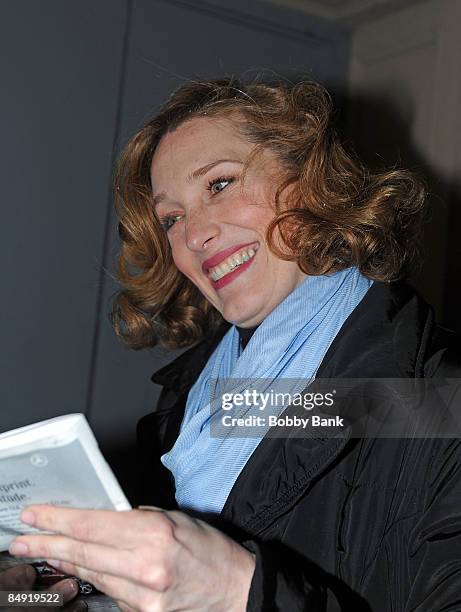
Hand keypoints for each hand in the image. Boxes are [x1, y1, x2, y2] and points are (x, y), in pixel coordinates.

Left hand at [8, 506, 255, 610]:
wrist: (234, 590)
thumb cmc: (210, 549)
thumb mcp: (176, 518)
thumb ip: (139, 519)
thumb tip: (107, 520)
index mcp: (155, 534)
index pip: (93, 526)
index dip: (58, 520)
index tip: (35, 515)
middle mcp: (145, 567)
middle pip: (83, 554)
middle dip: (46, 545)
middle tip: (20, 540)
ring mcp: (142, 598)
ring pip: (91, 575)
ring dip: (64, 562)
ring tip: (42, 552)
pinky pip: (109, 592)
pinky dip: (93, 578)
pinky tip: (80, 568)